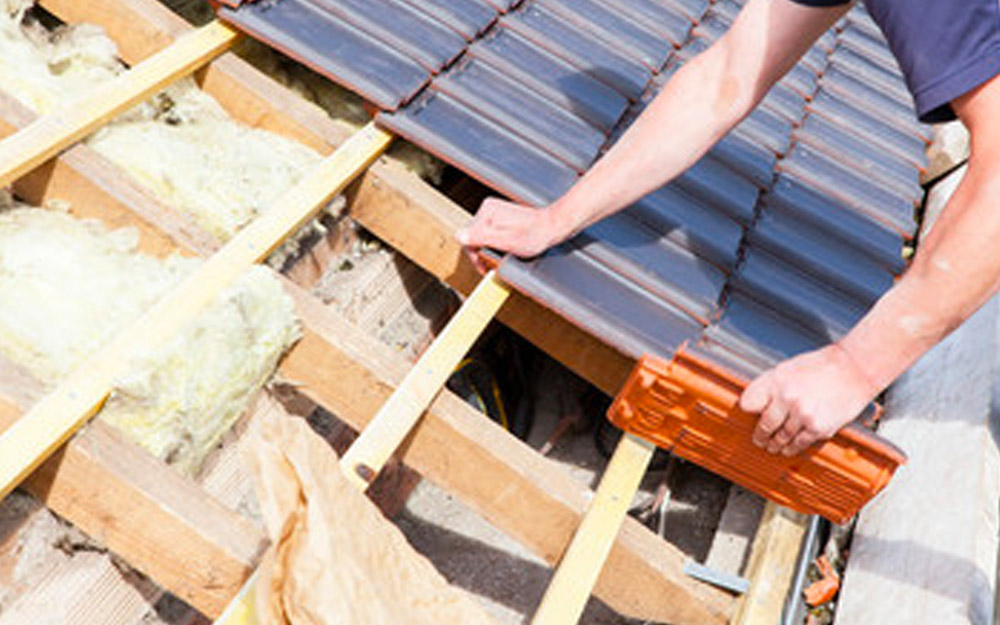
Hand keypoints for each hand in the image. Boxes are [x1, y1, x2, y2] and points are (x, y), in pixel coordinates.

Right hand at [456, 197, 570, 271]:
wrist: (553, 226)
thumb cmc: (535, 235)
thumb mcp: (506, 241)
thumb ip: (482, 238)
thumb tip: (460, 235)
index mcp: (487, 212)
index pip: (468, 238)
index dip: (475, 258)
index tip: (484, 269)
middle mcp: (488, 209)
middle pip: (474, 237)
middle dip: (482, 254)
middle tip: (492, 267)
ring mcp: (495, 211)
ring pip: (482, 236)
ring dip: (488, 250)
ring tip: (501, 258)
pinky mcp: (501, 216)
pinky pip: (490, 233)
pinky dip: (495, 244)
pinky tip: (505, 250)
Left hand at [739, 344, 877, 455]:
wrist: (854, 370)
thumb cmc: (822, 366)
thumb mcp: (788, 368)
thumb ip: (771, 386)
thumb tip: (757, 404)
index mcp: (776, 381)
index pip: (748, 403)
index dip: (748, 411)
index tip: (749, 416)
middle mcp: (787, 398)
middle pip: (764, 425)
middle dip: (760, 436)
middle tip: (759, 440)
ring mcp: (802, 414)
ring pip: (780, 437)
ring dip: (774, 445)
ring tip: (771, 447)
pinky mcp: (818, 428)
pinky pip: (799, 444)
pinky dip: (791, 449)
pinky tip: (787, 450)